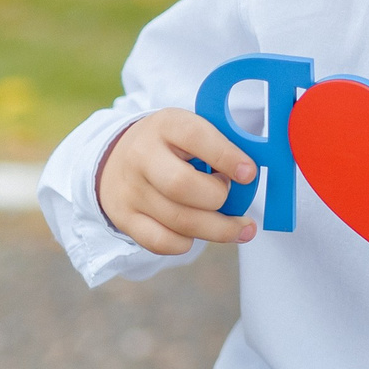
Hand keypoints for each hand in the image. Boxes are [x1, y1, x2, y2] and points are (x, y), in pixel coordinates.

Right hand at [96, 109, 260, 255]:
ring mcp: (130, 189)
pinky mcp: (124, 218)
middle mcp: (142, 155)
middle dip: (218, 197)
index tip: (249, 173)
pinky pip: (162, 242)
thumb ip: (220, 148)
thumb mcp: (192, 132)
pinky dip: (187, 243)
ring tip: (237, 227)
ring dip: (217, 229)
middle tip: (231, 196)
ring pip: (179, 221)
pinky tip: (198, 232)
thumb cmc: (172, 148)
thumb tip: (248, 177)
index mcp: (166, 125)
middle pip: (181, 185)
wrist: (119, 158)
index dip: (226, 156)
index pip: (195, 136)